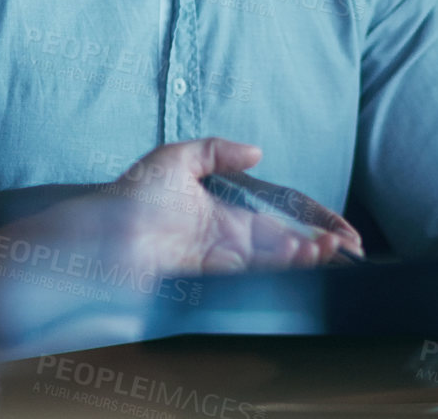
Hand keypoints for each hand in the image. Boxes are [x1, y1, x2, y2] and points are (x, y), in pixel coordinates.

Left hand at [12, 138, 361, 278]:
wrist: (97, 232)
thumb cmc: (130, 194)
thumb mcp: (176, 158)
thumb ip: (217, 150)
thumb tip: (258, 150)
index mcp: (224, 218)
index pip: (278, 224)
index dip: (309, 227)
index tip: (339, 231)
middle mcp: (227, 246)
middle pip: (282, 251)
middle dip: (315, 250)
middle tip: (340, 247)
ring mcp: (219, 268)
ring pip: (272, 269)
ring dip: (302, 263)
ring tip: (325, 253)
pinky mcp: (208, 286)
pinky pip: (250, 283)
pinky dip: (275, 277)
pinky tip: (295, 267)